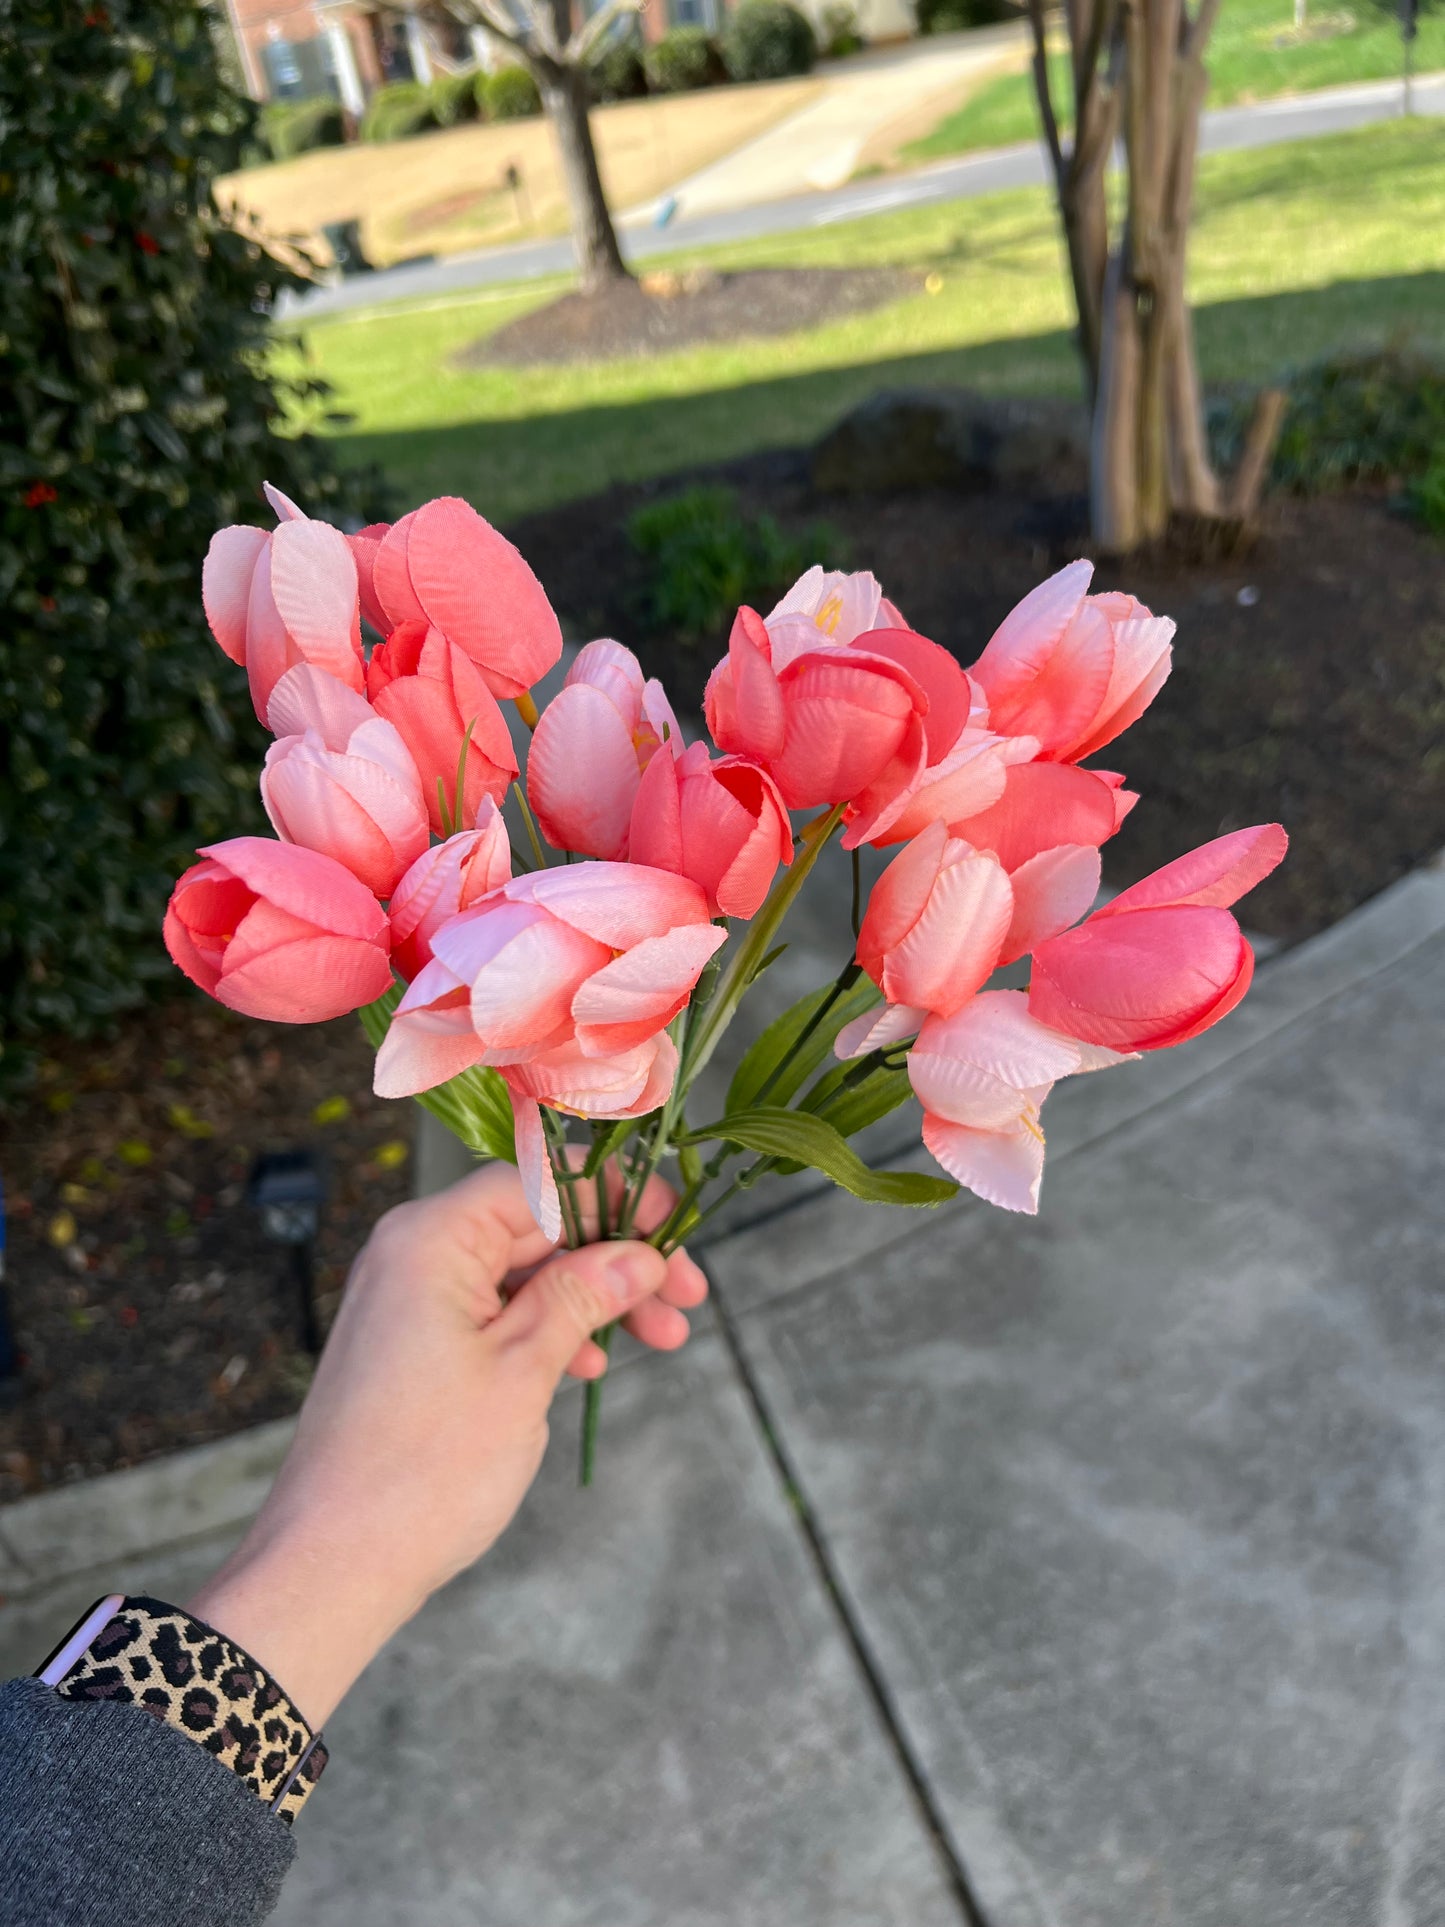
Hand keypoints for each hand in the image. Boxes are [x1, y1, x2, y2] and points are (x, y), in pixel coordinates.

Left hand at [188, 1161, 706, 1725]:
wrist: (333, 1563)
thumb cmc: (425, 1467)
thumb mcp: (522, 1370)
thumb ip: (581, 1296)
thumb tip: (636, 1254)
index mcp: (432, 1238)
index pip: (540, 1180)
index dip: (616, 1196)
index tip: (674, 1229)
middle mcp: (414, 1253)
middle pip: (537, 1226)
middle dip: (616, 1259)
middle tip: (686, 1300)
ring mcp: (411, 1300)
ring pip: (524, 1274)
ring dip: (593, 1299)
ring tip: (662, 1339)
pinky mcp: (414, 1345)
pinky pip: (495, 1313)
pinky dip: (549, 1330)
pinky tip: (592, 1362)